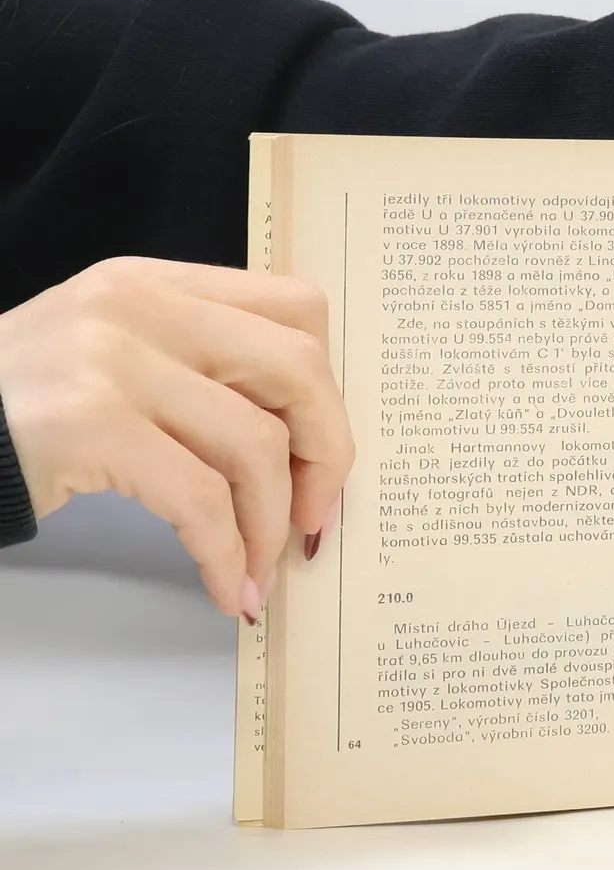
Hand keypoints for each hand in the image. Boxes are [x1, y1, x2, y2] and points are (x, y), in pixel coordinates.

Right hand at [0, 259, 354, 619]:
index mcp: (157, 282)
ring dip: (268, 525)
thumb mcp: (109, 349)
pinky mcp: (90, 426)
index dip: (327, 390)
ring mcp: (114, 362)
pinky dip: (225, 553)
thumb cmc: (16, 405)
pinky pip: (198, 499)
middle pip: (297, 367)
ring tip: (258, 570)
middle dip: (324, 452)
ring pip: (254, 444)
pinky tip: (226, 587)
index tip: (320, 454)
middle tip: (310, 518)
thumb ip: (195, 364)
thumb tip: (300, 442)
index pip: (296, 309)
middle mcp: (141, 307)